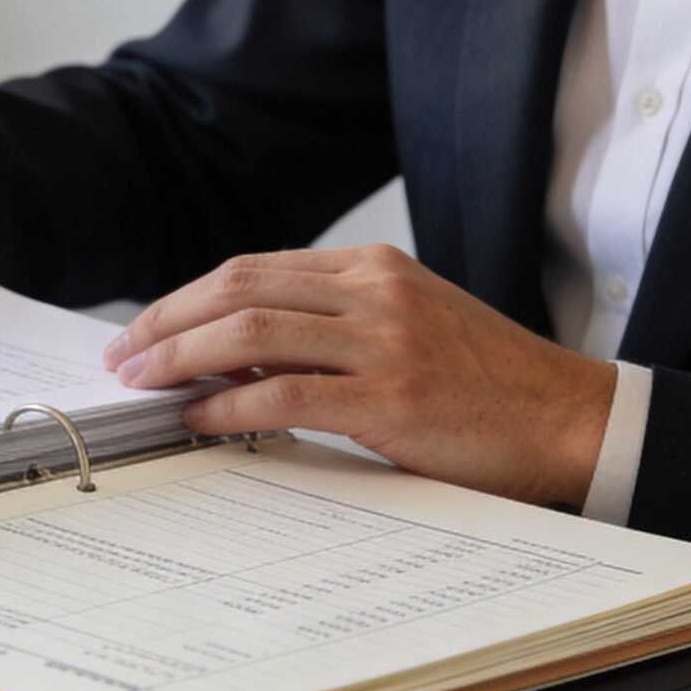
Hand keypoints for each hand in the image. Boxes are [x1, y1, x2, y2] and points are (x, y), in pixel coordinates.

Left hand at [104, 245, 616, 509]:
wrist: (570, 422)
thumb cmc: (484, 385)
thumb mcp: (405, 329)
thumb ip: (327, 330)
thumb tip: (228, 356)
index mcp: (373, 268)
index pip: (251, 270)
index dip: (184, 299)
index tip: (142, 331)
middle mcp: (375, 292)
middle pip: (237, 290)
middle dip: (164, 322)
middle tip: (121, 356)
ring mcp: (385, 341)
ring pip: (250, 332)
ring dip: (179, 357)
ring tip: (141, 383)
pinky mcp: (391, 398)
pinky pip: (284, 393)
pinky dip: (227, 404)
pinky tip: (198, 418)